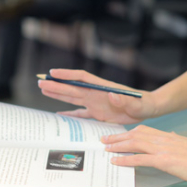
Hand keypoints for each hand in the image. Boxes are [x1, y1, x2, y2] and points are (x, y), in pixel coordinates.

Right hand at [39, 68, 153, 123]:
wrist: (146, 109)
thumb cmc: (143, 104)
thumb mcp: (136, 103)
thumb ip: (124, 100)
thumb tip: (112, 95)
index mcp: (102, 88)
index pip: (82, 78)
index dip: (67, 74)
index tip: (53, 73)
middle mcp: (95, 93)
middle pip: (72, 87)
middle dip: (57, 84)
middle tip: (40, 82)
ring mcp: (95, 103)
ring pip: (72, 97)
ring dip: (58, 94)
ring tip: (43, 89)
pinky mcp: (97, 113)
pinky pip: (80, 113)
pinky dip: (69, 113)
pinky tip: (58, 113)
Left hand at [103, 125, 186, 186]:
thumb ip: (178, 140)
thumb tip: (174, 135)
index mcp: (168, 136)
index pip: (144, 130)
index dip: (129, 132)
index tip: (119, 134)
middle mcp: (163, 139)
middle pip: (135, 134)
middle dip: (118, 137)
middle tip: (105, 139)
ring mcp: (162, 149)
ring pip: (134, 144)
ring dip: (117, 146)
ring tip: (106, 148)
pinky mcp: (162, 161)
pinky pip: (139, 159)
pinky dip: (125, 159)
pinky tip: (116, 161)